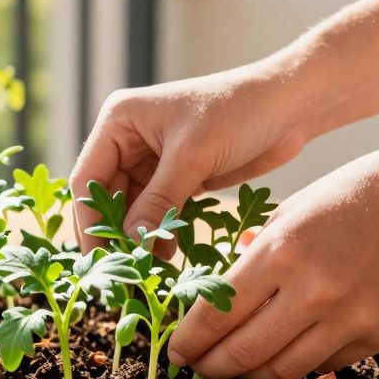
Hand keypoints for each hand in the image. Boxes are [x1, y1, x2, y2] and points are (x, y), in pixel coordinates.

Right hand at [69, 55, 323, 249]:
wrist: (290, 105)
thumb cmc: (238, 113)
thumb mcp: (192, 157)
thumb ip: (158, 202)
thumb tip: (129, 245)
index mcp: (119, 121)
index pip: (88, 179)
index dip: (91, 223)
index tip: (99, 260)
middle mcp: (129, 138)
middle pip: (107, 197)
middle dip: (116, 234)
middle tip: (122, 273)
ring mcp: (153, 158)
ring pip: (133, 209)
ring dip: (139, 238)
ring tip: (147, 269)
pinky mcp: (178, 175)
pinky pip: (159, 211)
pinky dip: (161, 233)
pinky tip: (169, 255)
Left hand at [167, 146, 378, 378]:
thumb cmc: (360, 191)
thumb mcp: (293, 210)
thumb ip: (257, 255)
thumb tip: (221, 295)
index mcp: (284, 251)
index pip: (218, 314)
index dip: (188, 341)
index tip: (175, 350)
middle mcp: (315, 292)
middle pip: (243, 352)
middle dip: (210, 365)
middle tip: (195, 367)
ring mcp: (351, 320)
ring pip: (282, 370)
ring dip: (249, 374)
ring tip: (233, 366)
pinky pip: (323, 365)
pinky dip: (296, 366)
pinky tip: (280, 357)